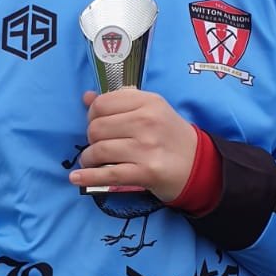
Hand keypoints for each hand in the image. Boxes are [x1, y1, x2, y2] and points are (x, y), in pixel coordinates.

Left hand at [70, 89, 196, 202]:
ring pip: (99, 150)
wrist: (199, 165)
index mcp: (148, 102)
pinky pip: (108, 174)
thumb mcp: (152, 110)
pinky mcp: (146, 172)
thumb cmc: (170, 135)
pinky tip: (76, 178)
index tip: (97, 123)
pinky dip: (88, 177)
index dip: (92, 115)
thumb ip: (120, 101)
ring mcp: (147, 148)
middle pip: (97, 127)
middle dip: (91, 138)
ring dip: (88, 158)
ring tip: (92, 161)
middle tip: (98, 144)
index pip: (102, 103)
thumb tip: (86, 97)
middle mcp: (147, 122)